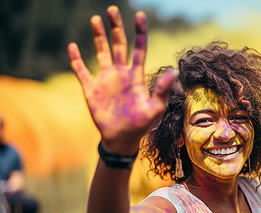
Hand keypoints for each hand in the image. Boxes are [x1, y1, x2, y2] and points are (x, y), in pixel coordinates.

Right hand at [68, 6, 176, 153]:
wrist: (121, 139)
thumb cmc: (141, 125)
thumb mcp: (155, 108)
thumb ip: (163, 90)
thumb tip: (175, 71)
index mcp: (136, 76)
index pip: (138, 49)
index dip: (139, 33)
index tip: (139, 15)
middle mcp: (120, 74)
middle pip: (119, 45)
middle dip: (116, 27)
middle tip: (112, 10)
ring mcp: (105, 80)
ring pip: (101, 52)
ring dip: (98, 36)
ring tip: (96, 19)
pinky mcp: (91, 89)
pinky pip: (81, 71)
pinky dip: (76, 59)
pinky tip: (72, 47)